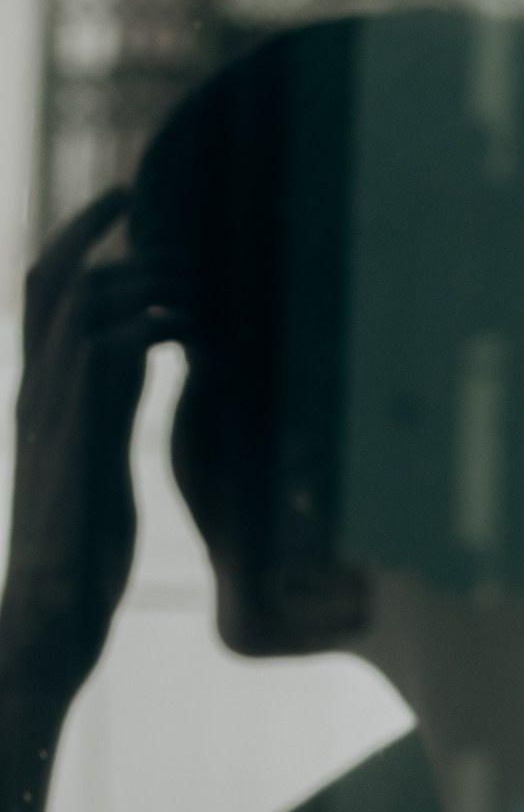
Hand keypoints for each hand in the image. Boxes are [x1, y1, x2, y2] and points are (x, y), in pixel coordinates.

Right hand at [0, 190, 181, 709]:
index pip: (46, 286)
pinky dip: (154, 327)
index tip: (130, 196)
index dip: (82, 231)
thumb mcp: (105, 454)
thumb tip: (156, 357)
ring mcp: (53, 412)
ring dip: (148, 283)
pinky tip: (194, 337)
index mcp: (41, 391)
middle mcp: (36, 390)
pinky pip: (108, 352)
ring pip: (85, 303)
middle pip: (54, 276)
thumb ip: (119, 403)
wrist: (52, 616)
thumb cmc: (85, 549)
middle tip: (166, 219)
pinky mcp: (80, 439)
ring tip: (198, 295)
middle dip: (108, 233)